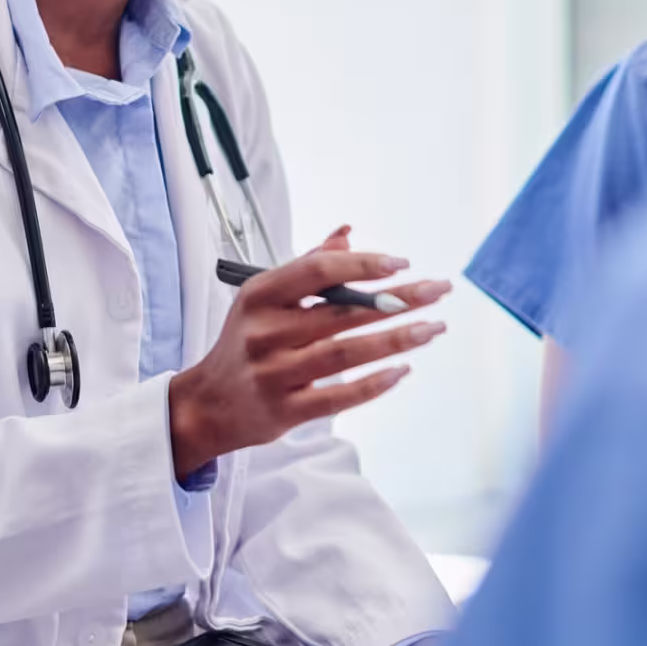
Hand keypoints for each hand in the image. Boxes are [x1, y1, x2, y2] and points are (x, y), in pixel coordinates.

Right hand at [168, 226, 450, 479]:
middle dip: (398, 300)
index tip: (402, 264)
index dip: (363, 265)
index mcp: (259, 297)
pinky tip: (403, 370)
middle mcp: (265, 333)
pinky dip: (374, 384)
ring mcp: (274, 374)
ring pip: (345, 353)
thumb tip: (347, 234)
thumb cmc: (244, 344)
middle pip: (342, 312)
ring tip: (433, 328)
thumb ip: (306, 266)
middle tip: (438, 291)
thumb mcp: (262, 299)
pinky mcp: (285, 411)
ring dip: (396, 340)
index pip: (317, 271)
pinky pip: (339, 396)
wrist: (208, 404)